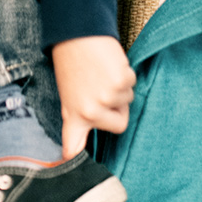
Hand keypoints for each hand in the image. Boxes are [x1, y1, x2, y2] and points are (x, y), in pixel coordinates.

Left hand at [52, 34, 134, 158]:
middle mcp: (90, 112)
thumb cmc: (73, 65)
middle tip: (99, 87)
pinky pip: (132, 83)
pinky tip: (109, 64)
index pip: (74, 146)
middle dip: (117, 107)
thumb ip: (77, 123)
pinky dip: (126, 73)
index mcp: (74, 116)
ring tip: (101, 72)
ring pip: (128, 100)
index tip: (71, 167)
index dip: (76, 157)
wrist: (76, 34)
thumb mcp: (69, 96)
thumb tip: (71, 152)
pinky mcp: (120, 81)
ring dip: (119, 86)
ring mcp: (106, 97)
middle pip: (120, 124)